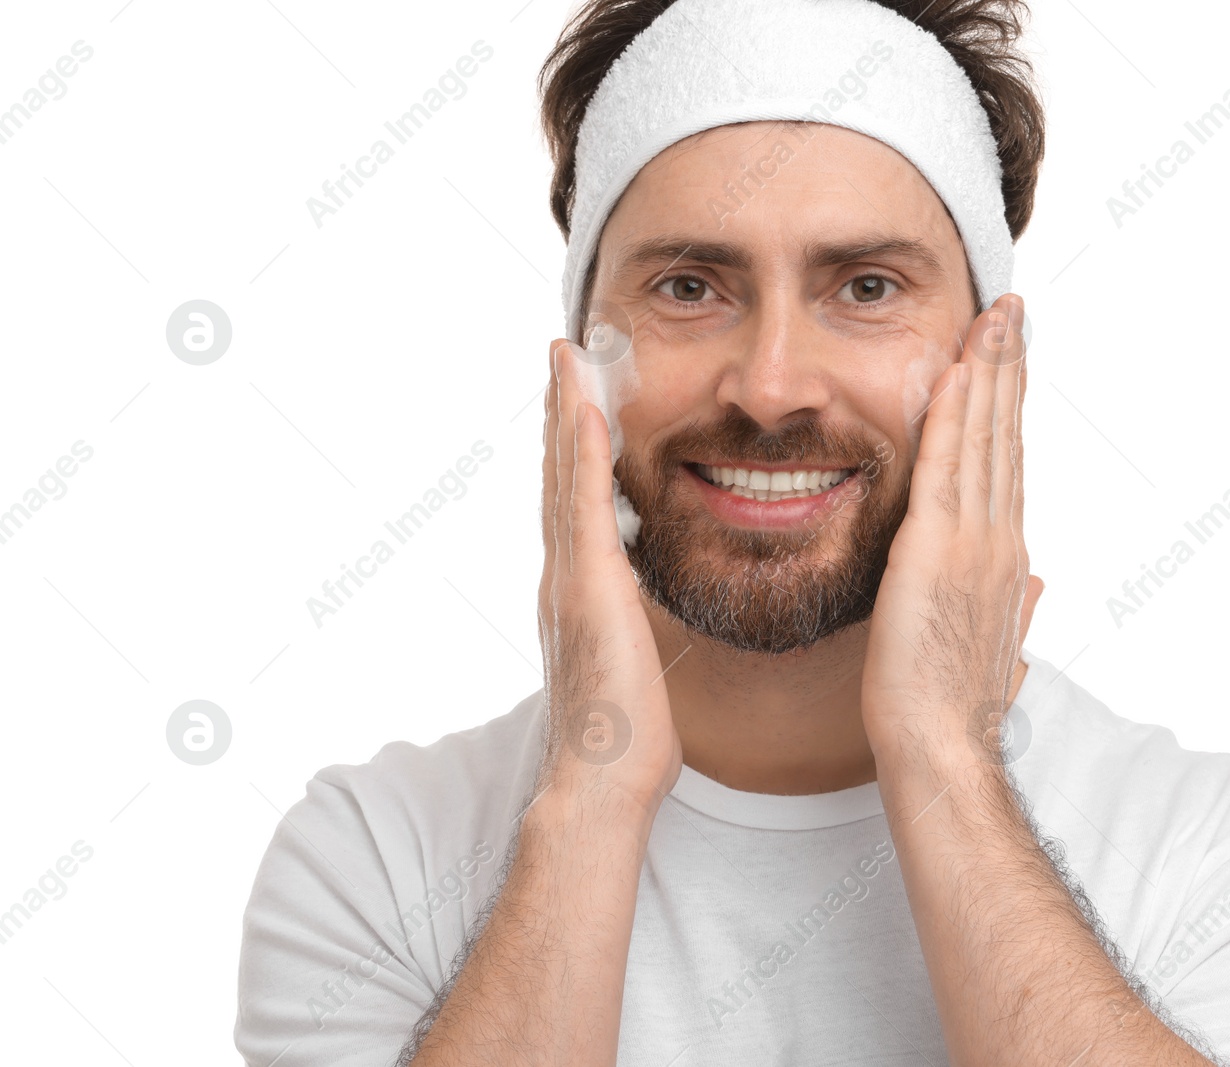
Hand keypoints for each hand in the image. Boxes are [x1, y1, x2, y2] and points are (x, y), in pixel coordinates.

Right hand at [536, 338, 681, 818]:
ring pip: (563, 476)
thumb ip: (630, 629)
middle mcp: (564, 575)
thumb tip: (639, 621)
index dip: (571, 447)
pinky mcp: (587, 587)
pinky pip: (583, 504)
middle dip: (559, 413)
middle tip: (561, 355)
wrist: (605, 779)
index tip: (576, 399)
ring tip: (565, 357)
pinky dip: (580, 453)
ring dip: (563, 412)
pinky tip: (584, 408)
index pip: (575, 502)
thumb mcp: (634, 663)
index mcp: (579, 592)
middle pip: (559, 475)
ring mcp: (569, 578)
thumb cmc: (628, 736)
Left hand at [860, 294, 1044, 760]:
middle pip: (1006, 435)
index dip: (1011, 405)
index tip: (1011, 357)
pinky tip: (957, 370)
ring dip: (989, 371)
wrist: (942, 745)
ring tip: (993, 316)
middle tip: (1011, 309)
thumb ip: (1018, 608)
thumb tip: (1039, 586)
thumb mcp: (996, 648)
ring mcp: (975, 542)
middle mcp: (1001, 539)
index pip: (1009, 463)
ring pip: (984, 438)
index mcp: (1006, 558)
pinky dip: (955, 416)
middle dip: (1009, 367)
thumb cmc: (955, 708)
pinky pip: (948, 468)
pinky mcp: (937, 550)